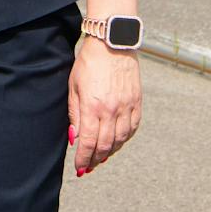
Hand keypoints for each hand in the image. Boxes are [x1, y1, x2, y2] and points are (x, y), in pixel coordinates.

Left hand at [68, 36, 140, 176]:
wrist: (112, 43)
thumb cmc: (88, 63)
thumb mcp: (74, 87)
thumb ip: (74, 114)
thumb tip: (75, 138)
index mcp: (92, 107)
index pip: (88, 142)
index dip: (83, 159)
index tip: (79, 168)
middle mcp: (111, 110)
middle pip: (104, 145)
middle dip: (95, 159)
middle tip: (88, 167)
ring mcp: (126, 107)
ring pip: (120, 140)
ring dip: (110, 152)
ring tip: (101, 157)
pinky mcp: (136, 102)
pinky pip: (132, 128)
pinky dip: (125, 139)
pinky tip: (117, 142)